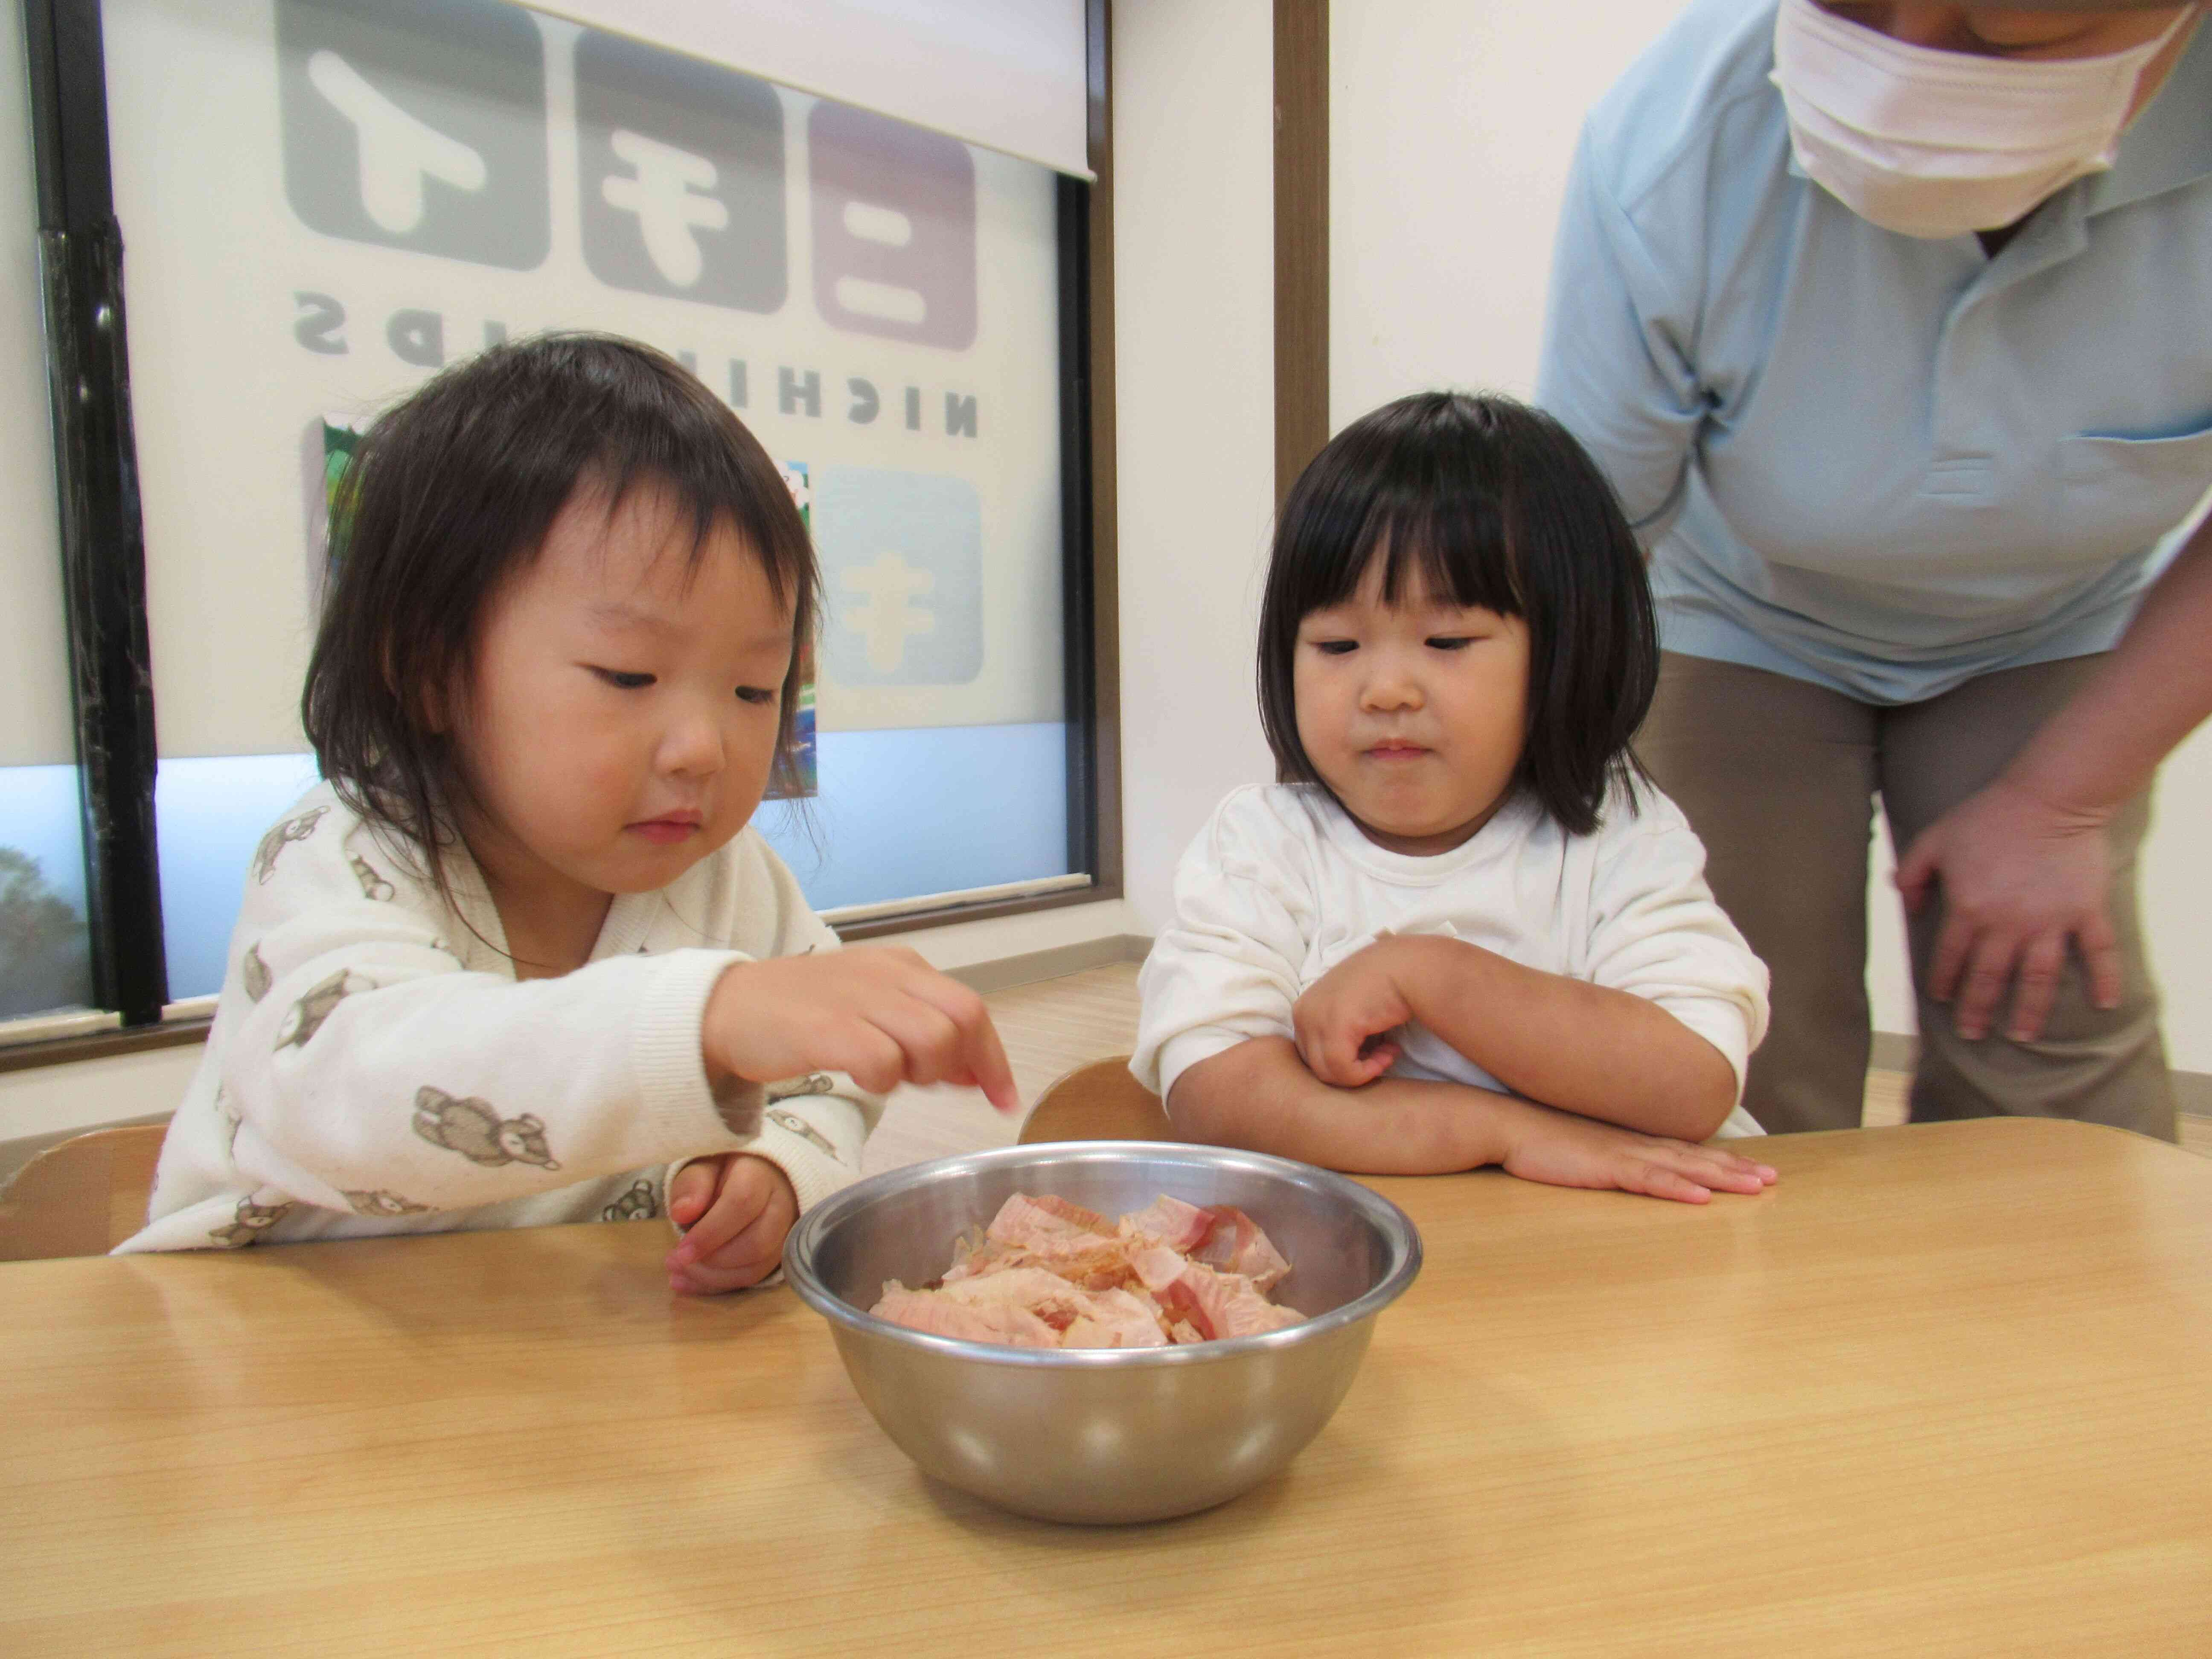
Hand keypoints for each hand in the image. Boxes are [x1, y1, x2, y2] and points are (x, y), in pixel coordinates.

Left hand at [665, 1154, 796, 1293]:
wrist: (755, 1180)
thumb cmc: (724, 1173)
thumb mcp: (703, 1167)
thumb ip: (692, 1185)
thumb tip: (682, 1212)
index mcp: (759, 1175)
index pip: (742, 1204)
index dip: (710, 1233)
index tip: (681, 1250)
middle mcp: (781, 1205)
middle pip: (756, 1243)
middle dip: (712, 1261)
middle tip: (675, 1261)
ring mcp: (785, 1234)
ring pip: (757, 1266)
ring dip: (713, 1277)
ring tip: (678, 1273)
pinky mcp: (778, 1255)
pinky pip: (754, 1278)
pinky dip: (719, 1285)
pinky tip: (691, 1282)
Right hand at [703, 947, 1018, 1112]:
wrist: (726, 1008)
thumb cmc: (801, 1014)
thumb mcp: (872, 1009)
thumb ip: (921, 1032)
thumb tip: (970, 1072)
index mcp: (903, 966)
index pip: (971, 1008)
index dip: (994, 1058)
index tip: (1004, 1099)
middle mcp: (888, 974)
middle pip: (962, 1021)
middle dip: (960, 1064)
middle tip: (929, 1085)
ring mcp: (857, 998)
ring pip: (932, 1040)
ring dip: (921, 1073)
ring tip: (887, 1076)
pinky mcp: (826, 1028)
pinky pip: (882, 1062)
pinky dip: (882, 1081)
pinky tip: (861, 1079)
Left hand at [1292, 937, 1420, 1086]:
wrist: (1405, 966)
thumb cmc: (1383, 984)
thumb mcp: (1349, 1007)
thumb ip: (1337, 1029)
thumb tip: (1341, 1060)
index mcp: (1303, 1009)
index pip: (1312, 1055)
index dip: (1344, 1060)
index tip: (1373, 1051)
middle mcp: (1302, 1013)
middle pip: (1318, 1066)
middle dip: (1351, 1067)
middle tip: (1382, 1054)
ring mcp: (1314, 1019)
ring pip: (1329, 1073)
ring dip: (1362, 1071)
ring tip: (1388, 1052)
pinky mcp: (1333, 1027)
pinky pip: (1344, 1070)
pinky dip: (1369, 1071)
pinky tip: (1390, 1052)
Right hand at [1496, 1096, 1775, 1203]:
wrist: (1506, 1124)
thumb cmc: (1538, 1138)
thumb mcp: (1582, 1148)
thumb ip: (1607, 1155)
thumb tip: (1621, 1165)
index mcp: (1630, 1141)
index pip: (1686, 1151)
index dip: (1722, 1159)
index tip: (1754, 1168)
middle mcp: (1634, 1145)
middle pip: (1696, 1157)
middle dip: (1737, 1169)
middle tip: (1774, 1179)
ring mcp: (1622, 1155)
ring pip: (1684, 1167)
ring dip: (1722, 1178)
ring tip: (1757, 1187)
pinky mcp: (1605, 1168)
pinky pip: (1649, 1181)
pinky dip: (1678, 1188)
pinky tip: (1701, 1198)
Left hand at [1893, 776, 2121, 1043]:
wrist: (2048, 798)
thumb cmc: (1988, 817)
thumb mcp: (1934, 839)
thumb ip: (1912, 872)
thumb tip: (1904, 905)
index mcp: (1969, 909)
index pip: (1950, 956)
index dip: (1942, 980)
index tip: (1940, 998)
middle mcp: (2009, 924)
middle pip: (1989, 977)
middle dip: (1978, 1009)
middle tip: (1973, 1034)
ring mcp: (2050, 921)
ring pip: (2038, 977)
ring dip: (2030, 1010)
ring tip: (2023, 1036)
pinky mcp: (2085, 911)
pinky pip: (2098, 951)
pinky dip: (2105, 978)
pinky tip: (2104, 1004)